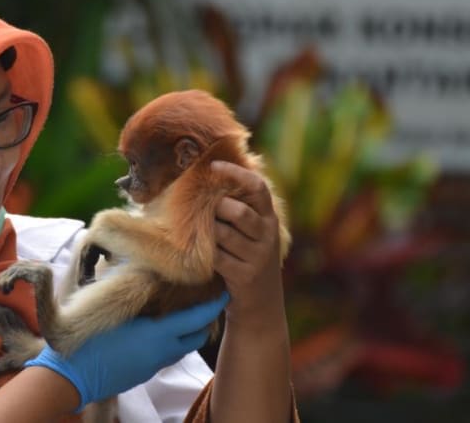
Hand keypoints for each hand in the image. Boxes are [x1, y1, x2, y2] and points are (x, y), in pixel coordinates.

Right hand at [25, 292, 228, 410]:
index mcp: (159, 334)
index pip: (198, 319)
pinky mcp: (144, 373)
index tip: (224, 291)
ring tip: (178, 312)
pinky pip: (165, 356)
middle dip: (205, 321)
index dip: (215, 305)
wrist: (74, 376)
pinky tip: (154, 329)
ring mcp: (154, 366)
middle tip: (203, 302)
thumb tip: (146, 271)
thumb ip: (134, 292)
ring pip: (182, 348)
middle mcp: (163, 352)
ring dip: (185, 333)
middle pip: (197, 337)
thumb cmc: (90, 339)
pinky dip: (169, 342)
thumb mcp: (113, 309)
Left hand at [211, 160, 285, 328]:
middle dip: (217, 208)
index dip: (237, 173)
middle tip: (206, 212)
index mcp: (270, 219)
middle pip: (239, 212)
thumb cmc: (248, 260)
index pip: (258, 188)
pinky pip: (216, 256)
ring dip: (208, 231)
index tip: (214, 165)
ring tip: (201, 232)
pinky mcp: (244, 275)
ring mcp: (258, 257)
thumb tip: (212, 175)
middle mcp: (268, 235)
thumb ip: (241, 209)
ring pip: (223, 234)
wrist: (261, 305)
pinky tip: (199, 251)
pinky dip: (205, 252)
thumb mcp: (253, 234)